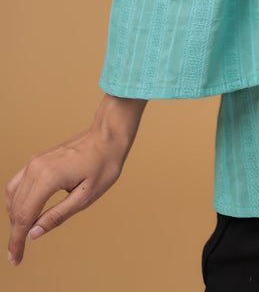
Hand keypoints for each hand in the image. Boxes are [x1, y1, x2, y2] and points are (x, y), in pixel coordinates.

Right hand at [6, 95, 145, 265]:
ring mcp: (35, 161)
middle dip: (15, 233)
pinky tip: (24, 213)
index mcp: (47, 178)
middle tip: (17, 255)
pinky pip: (18, 183)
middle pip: (16, 208)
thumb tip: (33, 233)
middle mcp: (36, 167)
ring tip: (22, 237)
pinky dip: (17, 201)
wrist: (107, 135)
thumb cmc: (103, 165)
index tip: (15, 259)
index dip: (17, 241)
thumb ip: (57, 216)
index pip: (24, 216)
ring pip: (14, 196)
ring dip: (15, 218)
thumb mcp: (85, 196)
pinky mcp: (37, 159)